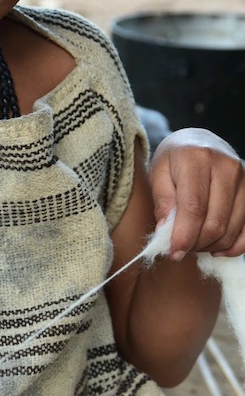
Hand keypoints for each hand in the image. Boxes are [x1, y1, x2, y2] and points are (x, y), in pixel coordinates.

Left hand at [149, 128, 244, 259]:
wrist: (199, 143)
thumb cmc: (174, 161)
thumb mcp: (158, 174)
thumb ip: (163, 202)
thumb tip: (166, 234)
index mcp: (198, 158)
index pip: (194, 206)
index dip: (184, 235)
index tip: (174, 253)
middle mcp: (227, 167)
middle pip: (215, 221)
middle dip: (196, 244)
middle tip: (180, 249)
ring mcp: (244, 179)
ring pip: (231, 229)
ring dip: (211, 246)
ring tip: (193, 244)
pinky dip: (233, 246)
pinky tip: (215, 249)